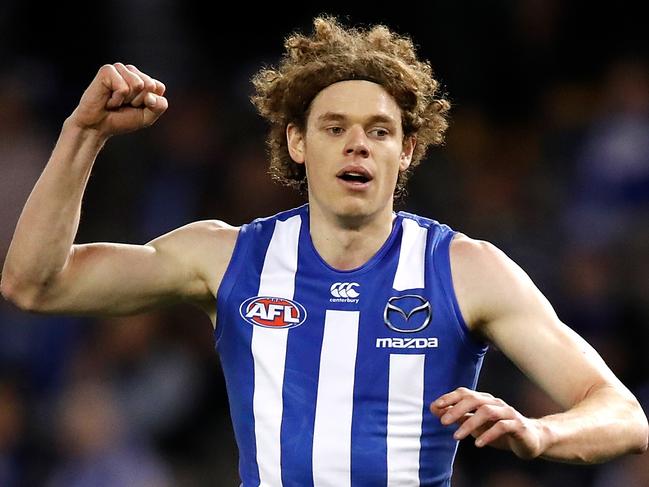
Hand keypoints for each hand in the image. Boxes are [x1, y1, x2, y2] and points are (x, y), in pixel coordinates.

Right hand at [68, 63, 167, 137]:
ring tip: (115, 101)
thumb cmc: (121, 120)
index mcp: (143, 79)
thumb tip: (151, 92)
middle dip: (138, 101)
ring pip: (138, 84)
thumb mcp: (147, 117)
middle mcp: (131, 71)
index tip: (136, 107)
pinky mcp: (107, 71)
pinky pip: (123, 88)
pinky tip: (108, 99)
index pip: (159, 87)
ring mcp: (119, 69)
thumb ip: (159, 106)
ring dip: (127, 100)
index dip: (150, 103)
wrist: (97, 127)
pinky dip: (117, 99)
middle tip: (124, 104)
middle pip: (150, 85)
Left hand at [430, 387, 546, 459]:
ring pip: (487, 412)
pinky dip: (488, 434)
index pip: (464, 393)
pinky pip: (503, 426)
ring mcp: (508, 412)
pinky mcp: (518, 425)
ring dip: (469, 423)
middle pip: (474, 400)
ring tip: (456, 436)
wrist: (530, 439)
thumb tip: (435, 409)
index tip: (434, 407)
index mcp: (484, 400)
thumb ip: (458, 416)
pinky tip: (478, 444)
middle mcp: (495, 403)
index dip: (449, 398)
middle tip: (443, 422)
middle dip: (456, 410)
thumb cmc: (499, 430)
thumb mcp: (476, 424)